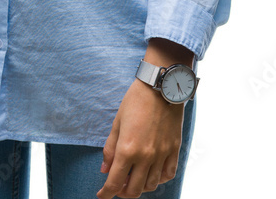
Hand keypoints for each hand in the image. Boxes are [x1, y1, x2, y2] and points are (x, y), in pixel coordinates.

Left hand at [96, 80, 184, 197]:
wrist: (160, 87)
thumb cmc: (135, 101)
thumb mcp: (117, 122)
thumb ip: (110, 149)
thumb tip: (105, 170)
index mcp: (127, 149)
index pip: (115, 182)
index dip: (106, 193)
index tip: (101, 195)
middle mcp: (145, 157)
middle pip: (133, 190)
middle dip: (122, 193)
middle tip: (117, 187)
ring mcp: (161, 155)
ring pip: (151, 185)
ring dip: (140, 187)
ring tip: (134, 179)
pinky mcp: (174, 150)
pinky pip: (168, 175)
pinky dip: (159, 180)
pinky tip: (152, 174)